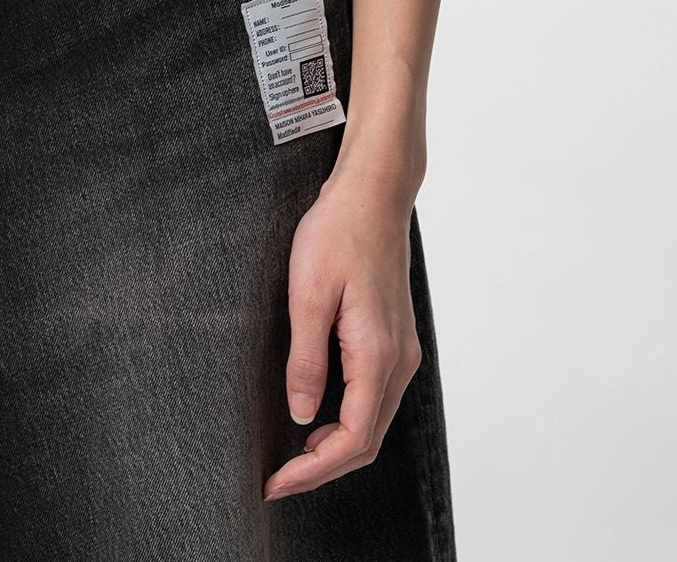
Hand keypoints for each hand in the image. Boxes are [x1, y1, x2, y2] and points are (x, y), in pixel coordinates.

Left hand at [263, 167, 422, 499]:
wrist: (372, 194)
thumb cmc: (338, 233)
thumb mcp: (308, 295)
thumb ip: (306, 360)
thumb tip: (302, 416)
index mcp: (377, 355)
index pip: (352, 440)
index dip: (313, 471)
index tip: (275, 482)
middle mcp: (399, 360)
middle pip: (367, 440)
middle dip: (322, 468)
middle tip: (277, 479)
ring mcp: (401, 349)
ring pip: (373, 420)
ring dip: (336, 446)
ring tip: (293, 455)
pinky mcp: (394, 338)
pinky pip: (375, 396)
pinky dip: (348, 418)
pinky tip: (319, 413)